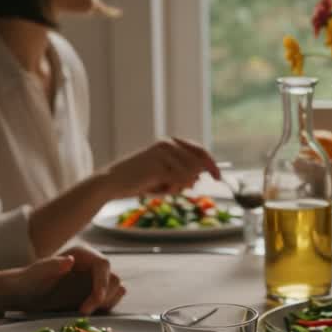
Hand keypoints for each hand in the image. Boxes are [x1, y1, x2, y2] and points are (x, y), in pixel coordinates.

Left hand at [0, 246, 125, 315]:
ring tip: (83, 311)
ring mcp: (95, 280)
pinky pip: (110, 299)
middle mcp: (92, 265)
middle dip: (104, 296)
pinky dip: (104, 307)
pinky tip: (86, 311)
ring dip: (105, 302)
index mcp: (82, 254)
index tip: (94, 301)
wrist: (24, 294)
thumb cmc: (29, 280)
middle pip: (113, 278)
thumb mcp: (37, 273)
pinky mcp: (95, 293)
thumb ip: (52, 266)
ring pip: (115, 289)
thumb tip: (71, 260)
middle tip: (84, 311)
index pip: (103, 265)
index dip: (103, 283)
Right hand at [101, 138, 220, 197]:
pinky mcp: (158, 165)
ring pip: (189, 175)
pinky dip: (170, 189)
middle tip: (170, 188)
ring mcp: (163, 154)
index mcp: (170, 142)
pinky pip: (178, 181)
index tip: (218, 178)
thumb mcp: (165, 176)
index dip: (212, 165)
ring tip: (159, 187)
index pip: (200, 151)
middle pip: (198, 164)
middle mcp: (168, 144)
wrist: (113, 182)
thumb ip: (183, 174)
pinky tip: (156, 188)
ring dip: (177, 187)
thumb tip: (200, 177)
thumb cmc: (139, 180)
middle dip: (191, 181)